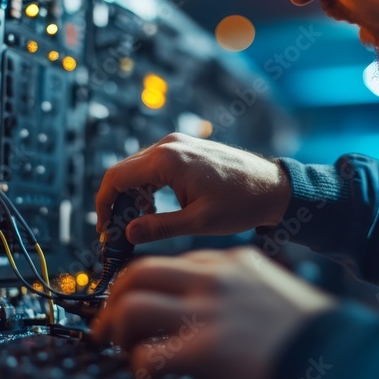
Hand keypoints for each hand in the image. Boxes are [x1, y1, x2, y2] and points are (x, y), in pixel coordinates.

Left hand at [91, 247, 334, 378]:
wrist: (338, 354)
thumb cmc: (312, 331)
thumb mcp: (273, 290)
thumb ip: (239, 291)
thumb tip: (211, 311)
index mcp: (231, 263)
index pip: (170, 261)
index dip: (144, 283)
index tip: (137, 300)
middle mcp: (213, 279)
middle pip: (137, 273)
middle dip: (114, 299)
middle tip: (109, 324)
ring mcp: (205, 312)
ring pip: (131, 306)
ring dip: (116, 329)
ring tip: (119, 348)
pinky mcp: (203, 349)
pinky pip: (147, 354)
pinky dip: (139, 367)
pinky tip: (147, 375)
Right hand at [96, 133, 291, 244]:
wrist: (274, 187)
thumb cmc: (243, 202)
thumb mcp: (198, 222)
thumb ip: (159, 227)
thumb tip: (128, 234)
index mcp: (168, 159)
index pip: (116, 177)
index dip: (104, 204)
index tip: (104, 228)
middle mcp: (169, 145)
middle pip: (123, 171)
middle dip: (116, 202)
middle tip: (118, 231)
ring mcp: (178, 144)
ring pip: (137, 169)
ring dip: (133, 195)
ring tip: (141, 223)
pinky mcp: (186, 149)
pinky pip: (154, 166)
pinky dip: (148, 187)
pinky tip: (157, 208)